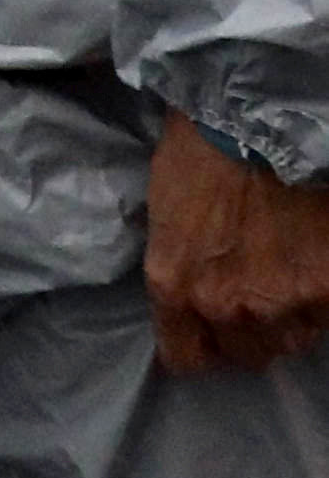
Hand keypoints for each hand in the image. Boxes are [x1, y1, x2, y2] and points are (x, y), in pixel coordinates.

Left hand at [147, 109, 328, 376]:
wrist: (258, 120)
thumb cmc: (201, 154)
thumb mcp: (165, 218)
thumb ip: (180, 268)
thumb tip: (194, 292)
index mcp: (174, 288)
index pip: (186, 358)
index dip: (202, 347)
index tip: (211, 335)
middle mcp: (225, 305)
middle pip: (247, 353)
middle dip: (251, 331)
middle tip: (259, 294)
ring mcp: (282, 300)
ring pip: (293, 338)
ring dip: (291, 317)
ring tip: (289, 275)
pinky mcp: (328, 287)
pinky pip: (326, 317)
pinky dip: (322, 299)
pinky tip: (314, 265)